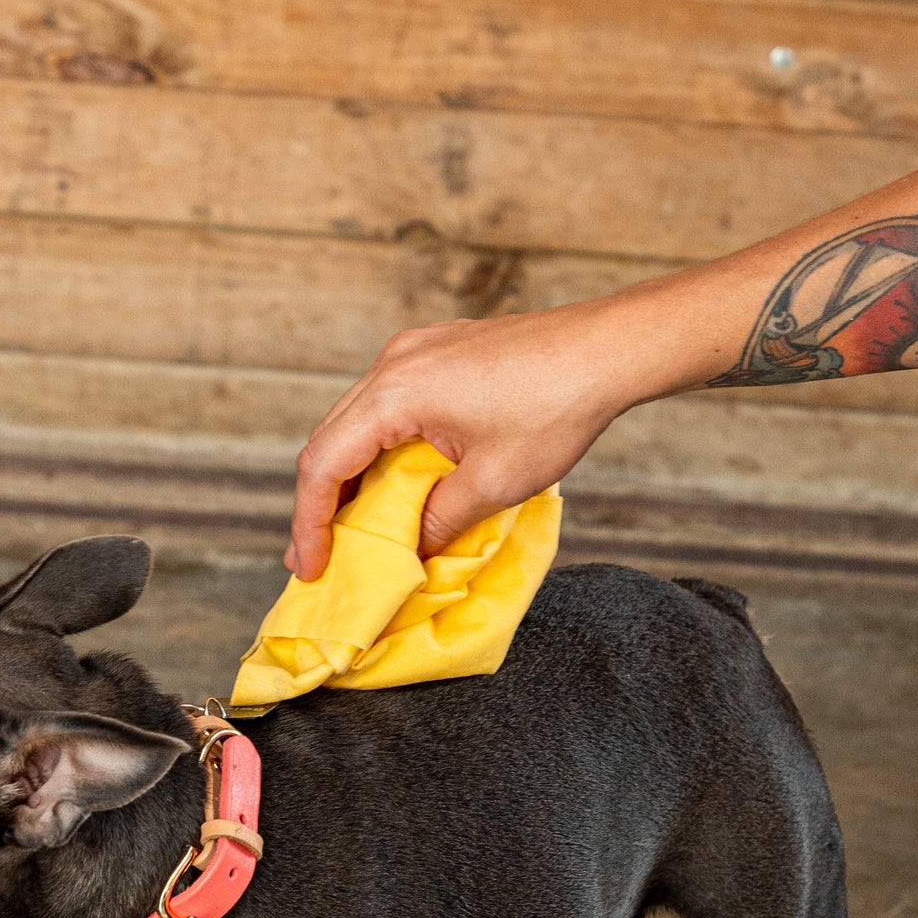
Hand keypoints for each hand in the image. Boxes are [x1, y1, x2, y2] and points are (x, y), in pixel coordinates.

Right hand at [286, 288, 695, 578]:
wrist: (608, 349)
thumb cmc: (556, 410)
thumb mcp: (493, 485)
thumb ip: (437, 522)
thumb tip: (406, 552)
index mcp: (395, 392)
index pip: (324, 464)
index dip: (309, 523)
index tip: (310, 568)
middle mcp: (394, 363)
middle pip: (330, 440)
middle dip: (320, 505)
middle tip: (318, 559)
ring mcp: (414, 351)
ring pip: (356, 422)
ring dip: (349, 477)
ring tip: (350, 530)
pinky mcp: (437, 351)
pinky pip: (387, 405)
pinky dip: (379, 449)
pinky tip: (391, 484)